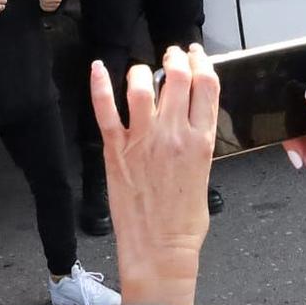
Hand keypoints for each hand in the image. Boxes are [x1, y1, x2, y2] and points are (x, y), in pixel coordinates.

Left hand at [90, 45, 219, 304]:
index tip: (197, 54)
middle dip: (175, 57)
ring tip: (142, 70)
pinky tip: (98, 68)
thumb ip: (198, 144)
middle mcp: (174, 134)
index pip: (207, 86)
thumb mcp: (205, 176)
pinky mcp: (116, 150)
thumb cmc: (183, 223)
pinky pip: (106, 110)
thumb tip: (191, 123)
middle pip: (178, 77)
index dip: (202, 62)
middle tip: (171, 54)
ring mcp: (144, 141)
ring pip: (143, 85)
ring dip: (142, 70)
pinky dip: (100, 85)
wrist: (160, 250)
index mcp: (201, 141)